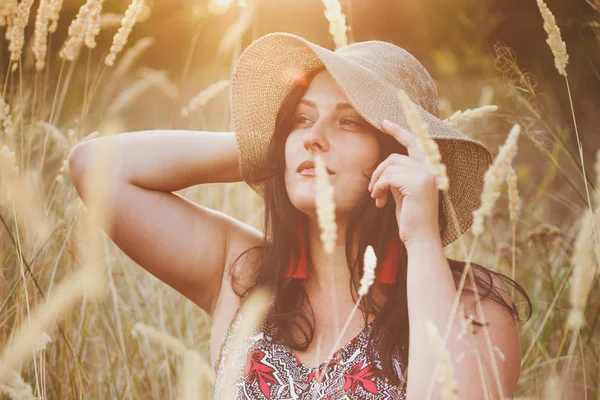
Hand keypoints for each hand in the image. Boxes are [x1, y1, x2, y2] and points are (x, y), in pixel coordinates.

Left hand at [367, 120, 441, 246]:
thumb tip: (385, 168)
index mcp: (430, 170)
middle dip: (385, 153)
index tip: (384, 122)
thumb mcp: (403, 193)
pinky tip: (379, 201)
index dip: (400, 131)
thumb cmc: (411, 219)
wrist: (420, 238)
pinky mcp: (416, 183)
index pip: (416, 144)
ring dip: (377, 181)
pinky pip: (388, 177)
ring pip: (390, 166)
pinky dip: (379, 188)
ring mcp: (425, 175)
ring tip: (376, 197)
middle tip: (375, 151)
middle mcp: (431, 169)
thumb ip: (398, 177)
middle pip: (398, 154)